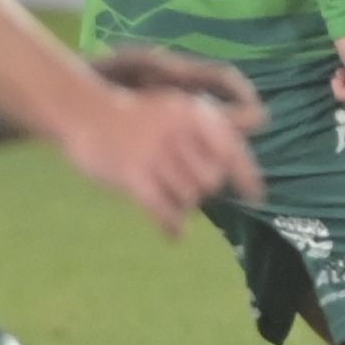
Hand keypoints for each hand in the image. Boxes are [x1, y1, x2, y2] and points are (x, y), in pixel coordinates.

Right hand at [66, 47, 261, 231]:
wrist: (86, 113)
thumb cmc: (137, 117)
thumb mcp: (178, 109)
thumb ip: (207, 132)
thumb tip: (233, 171)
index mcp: (195, 114)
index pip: (232, 151)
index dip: (247, 177)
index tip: (257, 197)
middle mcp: (180, 132)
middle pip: (211, 181)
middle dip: (202, 189)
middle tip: (185, 187)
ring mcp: (155, 153)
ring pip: (189, 199)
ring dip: (183, 205)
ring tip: (170, 199)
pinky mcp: (132, 175)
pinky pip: (163, 211)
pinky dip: (172, 227)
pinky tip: (175, 235)